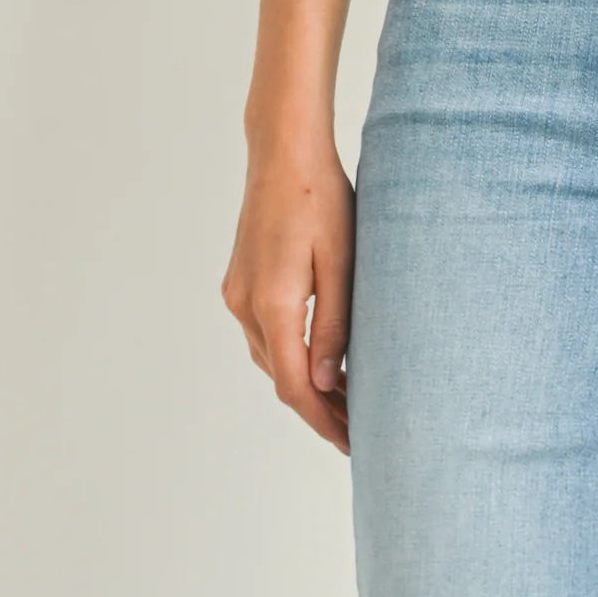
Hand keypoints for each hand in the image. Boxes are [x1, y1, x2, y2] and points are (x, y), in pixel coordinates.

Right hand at [222, 136, 353, 452]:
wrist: (283, 153)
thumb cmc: (321, 199)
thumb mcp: (342, 264)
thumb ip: (334, 326)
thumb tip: (325, 382)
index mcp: (273, 303)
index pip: (294, 385)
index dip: (322, 420)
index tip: (352, 443)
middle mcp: (246, 304)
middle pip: (280, 378)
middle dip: (319, 409)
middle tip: (360, 430)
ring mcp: (237, 293)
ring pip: (272, 358)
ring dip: (305, 383)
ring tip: (348, 401)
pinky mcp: (240, 282)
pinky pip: (266, 335)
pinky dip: (292, 356)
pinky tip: (320, 361)